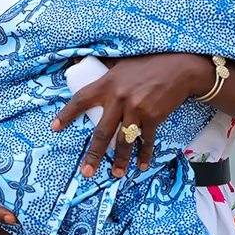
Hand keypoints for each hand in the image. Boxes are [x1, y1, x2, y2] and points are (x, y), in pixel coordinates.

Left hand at [51, 52, 212, 177]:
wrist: (179, 67)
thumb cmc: (147, 63)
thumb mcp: (120, 61)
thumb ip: (101, 65)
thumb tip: (76, 60)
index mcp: (107, 84)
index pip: (80, 100)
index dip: (66, 114)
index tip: (55, 127)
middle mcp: (119, 99)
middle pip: (101, 132)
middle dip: (93, 154)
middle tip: (86, 171)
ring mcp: (137, 110)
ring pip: (124, 141)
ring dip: (120, 160)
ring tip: (116, 174)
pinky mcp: (153, 117)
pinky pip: (146, 140)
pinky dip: (144, 153)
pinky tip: (142, 164)